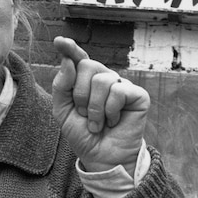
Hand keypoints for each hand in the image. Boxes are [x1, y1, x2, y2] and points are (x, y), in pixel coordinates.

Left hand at [51, 36, 148, 175]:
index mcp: (84, 80)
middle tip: (84, 115)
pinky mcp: (138, 95)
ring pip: (102, 80)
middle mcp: (104, 78)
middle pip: (86, 65)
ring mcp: (121, 85)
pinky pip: (118, 91)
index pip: (77, 58)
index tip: (59, 41)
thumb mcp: (63, 111)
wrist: (101, 157)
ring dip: (94, 108)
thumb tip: (68, 60)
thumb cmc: (83, 133)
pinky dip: (110, 110)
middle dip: (79, 94)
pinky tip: (113, 121)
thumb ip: (62, 86)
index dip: (69, 48)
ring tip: (96, 123)